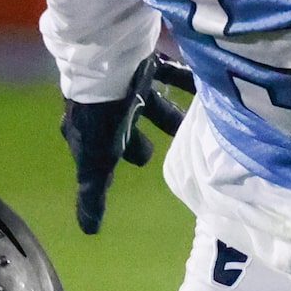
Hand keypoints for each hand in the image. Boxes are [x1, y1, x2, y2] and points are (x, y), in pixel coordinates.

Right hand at [61, 54, 194, 233]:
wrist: (106, 64)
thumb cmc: (100, 117)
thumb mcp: (96, 161)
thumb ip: (93, 193)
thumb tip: (88, 231)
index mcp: (86, 128)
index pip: (98, 151)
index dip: (112, 162)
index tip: (135, 167)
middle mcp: (103, 104)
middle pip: (125, 125)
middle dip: (142, 137)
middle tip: (167, 149)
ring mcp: (123, 81)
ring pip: (149, 102)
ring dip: (169, 114)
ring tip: (193, 126)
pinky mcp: (143, 59)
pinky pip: (169, 72)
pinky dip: (185, 82)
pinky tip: (204, 90)